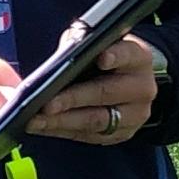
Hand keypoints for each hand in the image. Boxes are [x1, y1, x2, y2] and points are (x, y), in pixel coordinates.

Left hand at [26, 33, 157, 145]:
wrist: (128, 79)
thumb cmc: (104, 55)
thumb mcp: (97, 42)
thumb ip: (81, 44)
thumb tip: (57, 61)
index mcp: (138, 57)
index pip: (128, 54)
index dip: (116, 56)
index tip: (100, 58)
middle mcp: (142, 87)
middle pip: (105, 93)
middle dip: (72, 99)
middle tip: (45, 104)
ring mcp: (135, 114)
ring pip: (96, 120)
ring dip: (62, 121)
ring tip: (36, 120)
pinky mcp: (123, 133)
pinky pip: (90, 135)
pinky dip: (63, 131)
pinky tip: (43, 126)